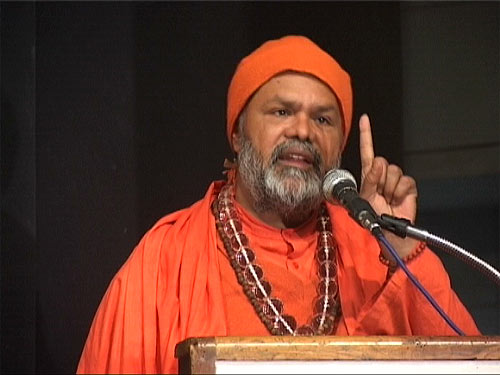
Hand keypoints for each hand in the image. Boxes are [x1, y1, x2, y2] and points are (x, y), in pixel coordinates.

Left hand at [358, 114, 417, 259]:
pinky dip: (400, 192)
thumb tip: (378, 164)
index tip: (364, 118)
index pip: (367, 152)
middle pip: (381, 161)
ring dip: (388, 188)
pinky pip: (405, 181)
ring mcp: (395, 180)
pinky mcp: (408, 186)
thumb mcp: (364, 199)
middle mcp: (382, 175)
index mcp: (368, 175)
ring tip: (387, 200)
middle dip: (378, 179)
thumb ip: (368, 181)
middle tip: (378, 194)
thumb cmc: (373, 217)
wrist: (390, 230)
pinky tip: (397, 201)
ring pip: (393, 171)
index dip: (366, 135)